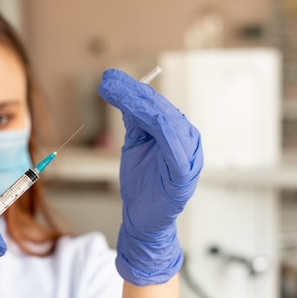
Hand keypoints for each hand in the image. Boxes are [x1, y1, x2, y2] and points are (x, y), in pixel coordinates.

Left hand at [98, 69, 202, 285]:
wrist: (143, 219)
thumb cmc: (142, 182)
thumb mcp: (136, 144)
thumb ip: (136, 121)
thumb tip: (124, 93)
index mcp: (175, 131)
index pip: (154, 104)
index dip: (131, 90)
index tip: (108, 78)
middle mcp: (186, 140)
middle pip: (160, 109)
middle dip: (133, 93)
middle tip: (109, 80)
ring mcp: (189, 158)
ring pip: (167, 124)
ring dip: (143, 106)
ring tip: (119, 93)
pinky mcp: (184, 177)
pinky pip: (177, 152)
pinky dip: (166, 134)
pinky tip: (151, 119)